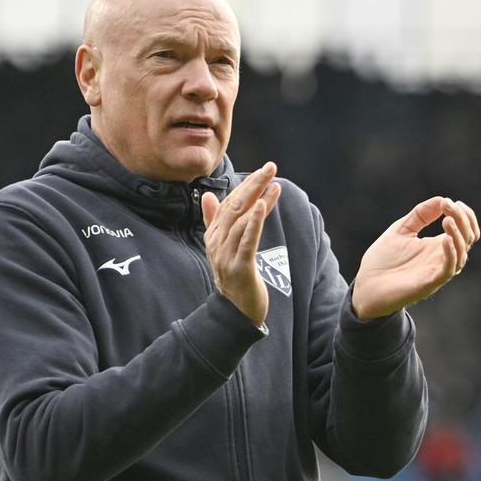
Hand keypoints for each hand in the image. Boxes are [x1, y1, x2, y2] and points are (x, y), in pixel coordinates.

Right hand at [200, 162, 282, 325]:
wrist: (235, 312)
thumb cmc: (233, 276)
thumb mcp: (223, 247)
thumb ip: (215, 221)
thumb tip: (206, 196)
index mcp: (213, 236)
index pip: (229, 204)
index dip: (245, 186)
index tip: (263, 171)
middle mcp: (217, 243)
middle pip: (234, 207)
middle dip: (253, 185)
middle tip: (270, 167)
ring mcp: (226, 256)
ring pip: (242, 221)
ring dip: (259, 200)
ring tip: (273, 184)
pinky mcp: (240, 267)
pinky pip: (247, 240)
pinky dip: (255, 221)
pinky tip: (263, 205)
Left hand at [351, 197, 479, 319]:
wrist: (366, 286)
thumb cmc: (383, 260)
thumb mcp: (401, 229)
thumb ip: (420, 215)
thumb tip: (441, 199)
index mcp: (437, 245)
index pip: (465, 230)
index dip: (465, 215)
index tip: (450, 201)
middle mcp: (441, 258)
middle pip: (467, 238)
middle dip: (462, 219)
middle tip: (449, 205)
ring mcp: (436, 271)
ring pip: (462, 254)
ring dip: (458, 235)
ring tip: (447, 220)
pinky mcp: (429, 284)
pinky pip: (448, 270)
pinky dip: (451, 254)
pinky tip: (445, 239)